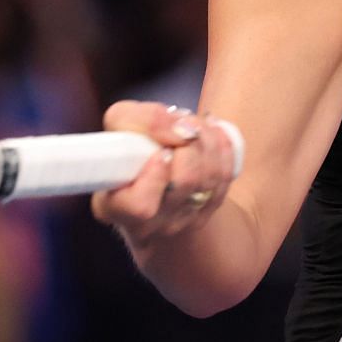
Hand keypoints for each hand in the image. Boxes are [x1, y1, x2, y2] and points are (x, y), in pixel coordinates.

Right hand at [89, 100, 237, 244]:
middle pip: (185, 182)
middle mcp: (150, 222)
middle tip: (181, 125)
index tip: (161, 153)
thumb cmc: (131, 148)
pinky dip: (223, 146)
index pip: (139, 205)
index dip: (155, 176)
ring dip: (207, 139)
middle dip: (189, 143)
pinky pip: (226, 175)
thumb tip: (179, 126)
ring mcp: (182, 220)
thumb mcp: (119, 125)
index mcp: (115, 206)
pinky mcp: (208, 211)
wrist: (153, 175)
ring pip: (209, 177)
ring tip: (194, 125)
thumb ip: (138, 119)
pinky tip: (211, 133)